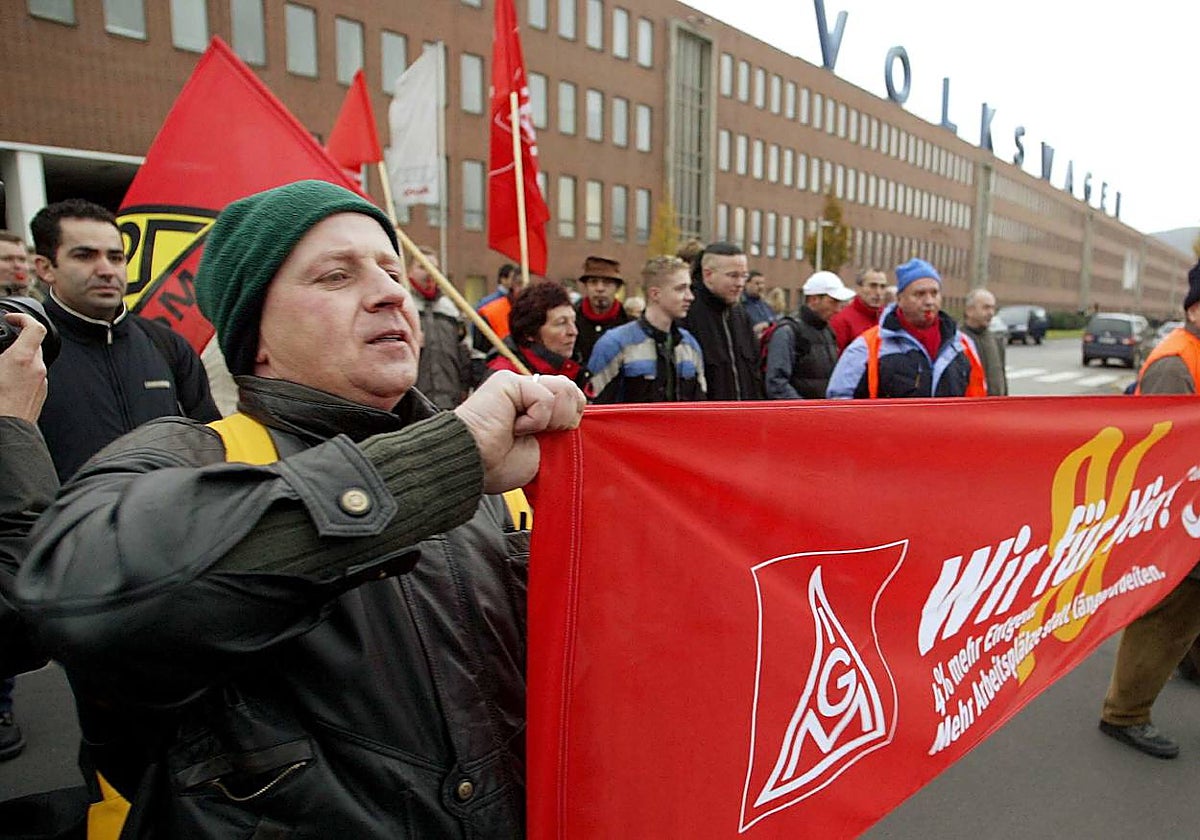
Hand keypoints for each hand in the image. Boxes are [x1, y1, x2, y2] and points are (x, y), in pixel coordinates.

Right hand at [0, 313, 48, 422]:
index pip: (35, 328)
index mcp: (22, 359)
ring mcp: (41, 381)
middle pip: (34, 344)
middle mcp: (37, 368)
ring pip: (34, 361)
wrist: (8, 431)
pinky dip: (23, 372)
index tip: (11, 319)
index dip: (23, 318)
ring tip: (2, 365)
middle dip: (18, 340)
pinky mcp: (41, 393)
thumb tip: (3, 355)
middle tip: (2, 343)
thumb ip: (1, 355)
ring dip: (20, 357)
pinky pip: (34, 375)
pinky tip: (7, 381)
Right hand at [454, 370, 584, 492]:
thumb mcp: (544, 449)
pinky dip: (534, 420)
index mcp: (535, 409)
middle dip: (564, 419)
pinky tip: (513, 426)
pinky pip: (544, 398)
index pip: (572, 399)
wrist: (475, 466)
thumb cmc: (499, 464)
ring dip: (549, 419)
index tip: (552, 437)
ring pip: (564, 390)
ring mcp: (519, 386)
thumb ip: (560, 427)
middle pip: (572, 391)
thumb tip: (579, 413)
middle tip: (538, 435)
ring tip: (524, 430)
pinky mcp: (509, 382)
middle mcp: (528, 394)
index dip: (573, 417)